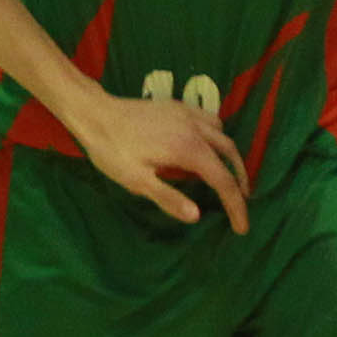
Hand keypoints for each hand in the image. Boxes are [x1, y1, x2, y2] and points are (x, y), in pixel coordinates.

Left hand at [73, 92, 248, 228]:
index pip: (223, 181)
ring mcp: (188, 114)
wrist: (95, 113)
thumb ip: (168, 197)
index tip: (242, 228)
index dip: (236, 206)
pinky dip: (217, 137)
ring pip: (222, 135)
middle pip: (229, 156)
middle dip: (239, 182)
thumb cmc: (112, 150)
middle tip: (240, 204)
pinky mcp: (178, 107)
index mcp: (188, 150)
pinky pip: (209, 120)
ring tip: (228, 177)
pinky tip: (207, 147)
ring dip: (230, 157)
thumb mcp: (136, 180)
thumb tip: (197, 216)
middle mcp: (195, 129)